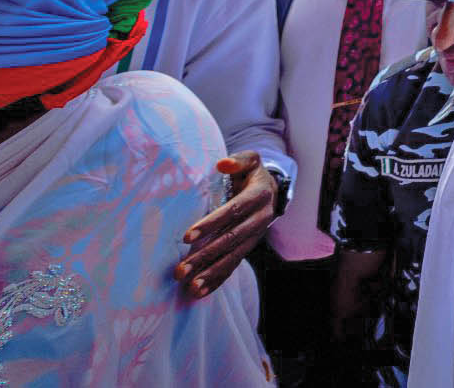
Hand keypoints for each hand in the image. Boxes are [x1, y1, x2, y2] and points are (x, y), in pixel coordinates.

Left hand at [175, 153, 276, 297]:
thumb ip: (237, 161)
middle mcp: (261, 219)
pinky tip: (200, 292)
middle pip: (231, 239)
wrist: (272, 189)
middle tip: (180, 270)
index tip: (186, 237)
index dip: (211, 224)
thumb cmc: (252, 174)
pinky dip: (218, 280)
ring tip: (190, 286)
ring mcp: (256, 236)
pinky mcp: (249, 247)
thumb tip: (222, 164)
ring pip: (233, 257)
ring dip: (211, 273)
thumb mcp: (250, 160)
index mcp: (260, 196)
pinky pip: (234, 266)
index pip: (233, 211)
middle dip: (205, 256)